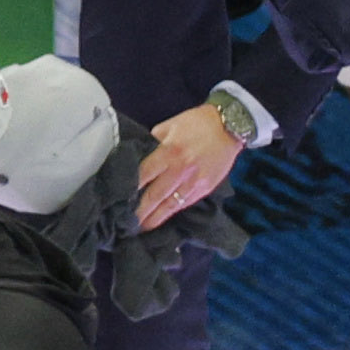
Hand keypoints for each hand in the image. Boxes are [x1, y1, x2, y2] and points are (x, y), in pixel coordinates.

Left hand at [131, 98, 249, 222]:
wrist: (229, 126)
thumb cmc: (198, 123)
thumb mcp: (170, 125)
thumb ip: (153, 142)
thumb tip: (139, 156)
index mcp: (169, 151)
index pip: (144, 175)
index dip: (130, 189)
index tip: (120, 199)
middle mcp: (181, 170)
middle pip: (154, 196)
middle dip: (140, 211)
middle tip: (127, 222)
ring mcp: (194, 182)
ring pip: (170, 205)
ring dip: (155, 218)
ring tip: (143, 227)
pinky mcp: (205, 188)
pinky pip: (185, 204)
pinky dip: (173, 212)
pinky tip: (164, 218)